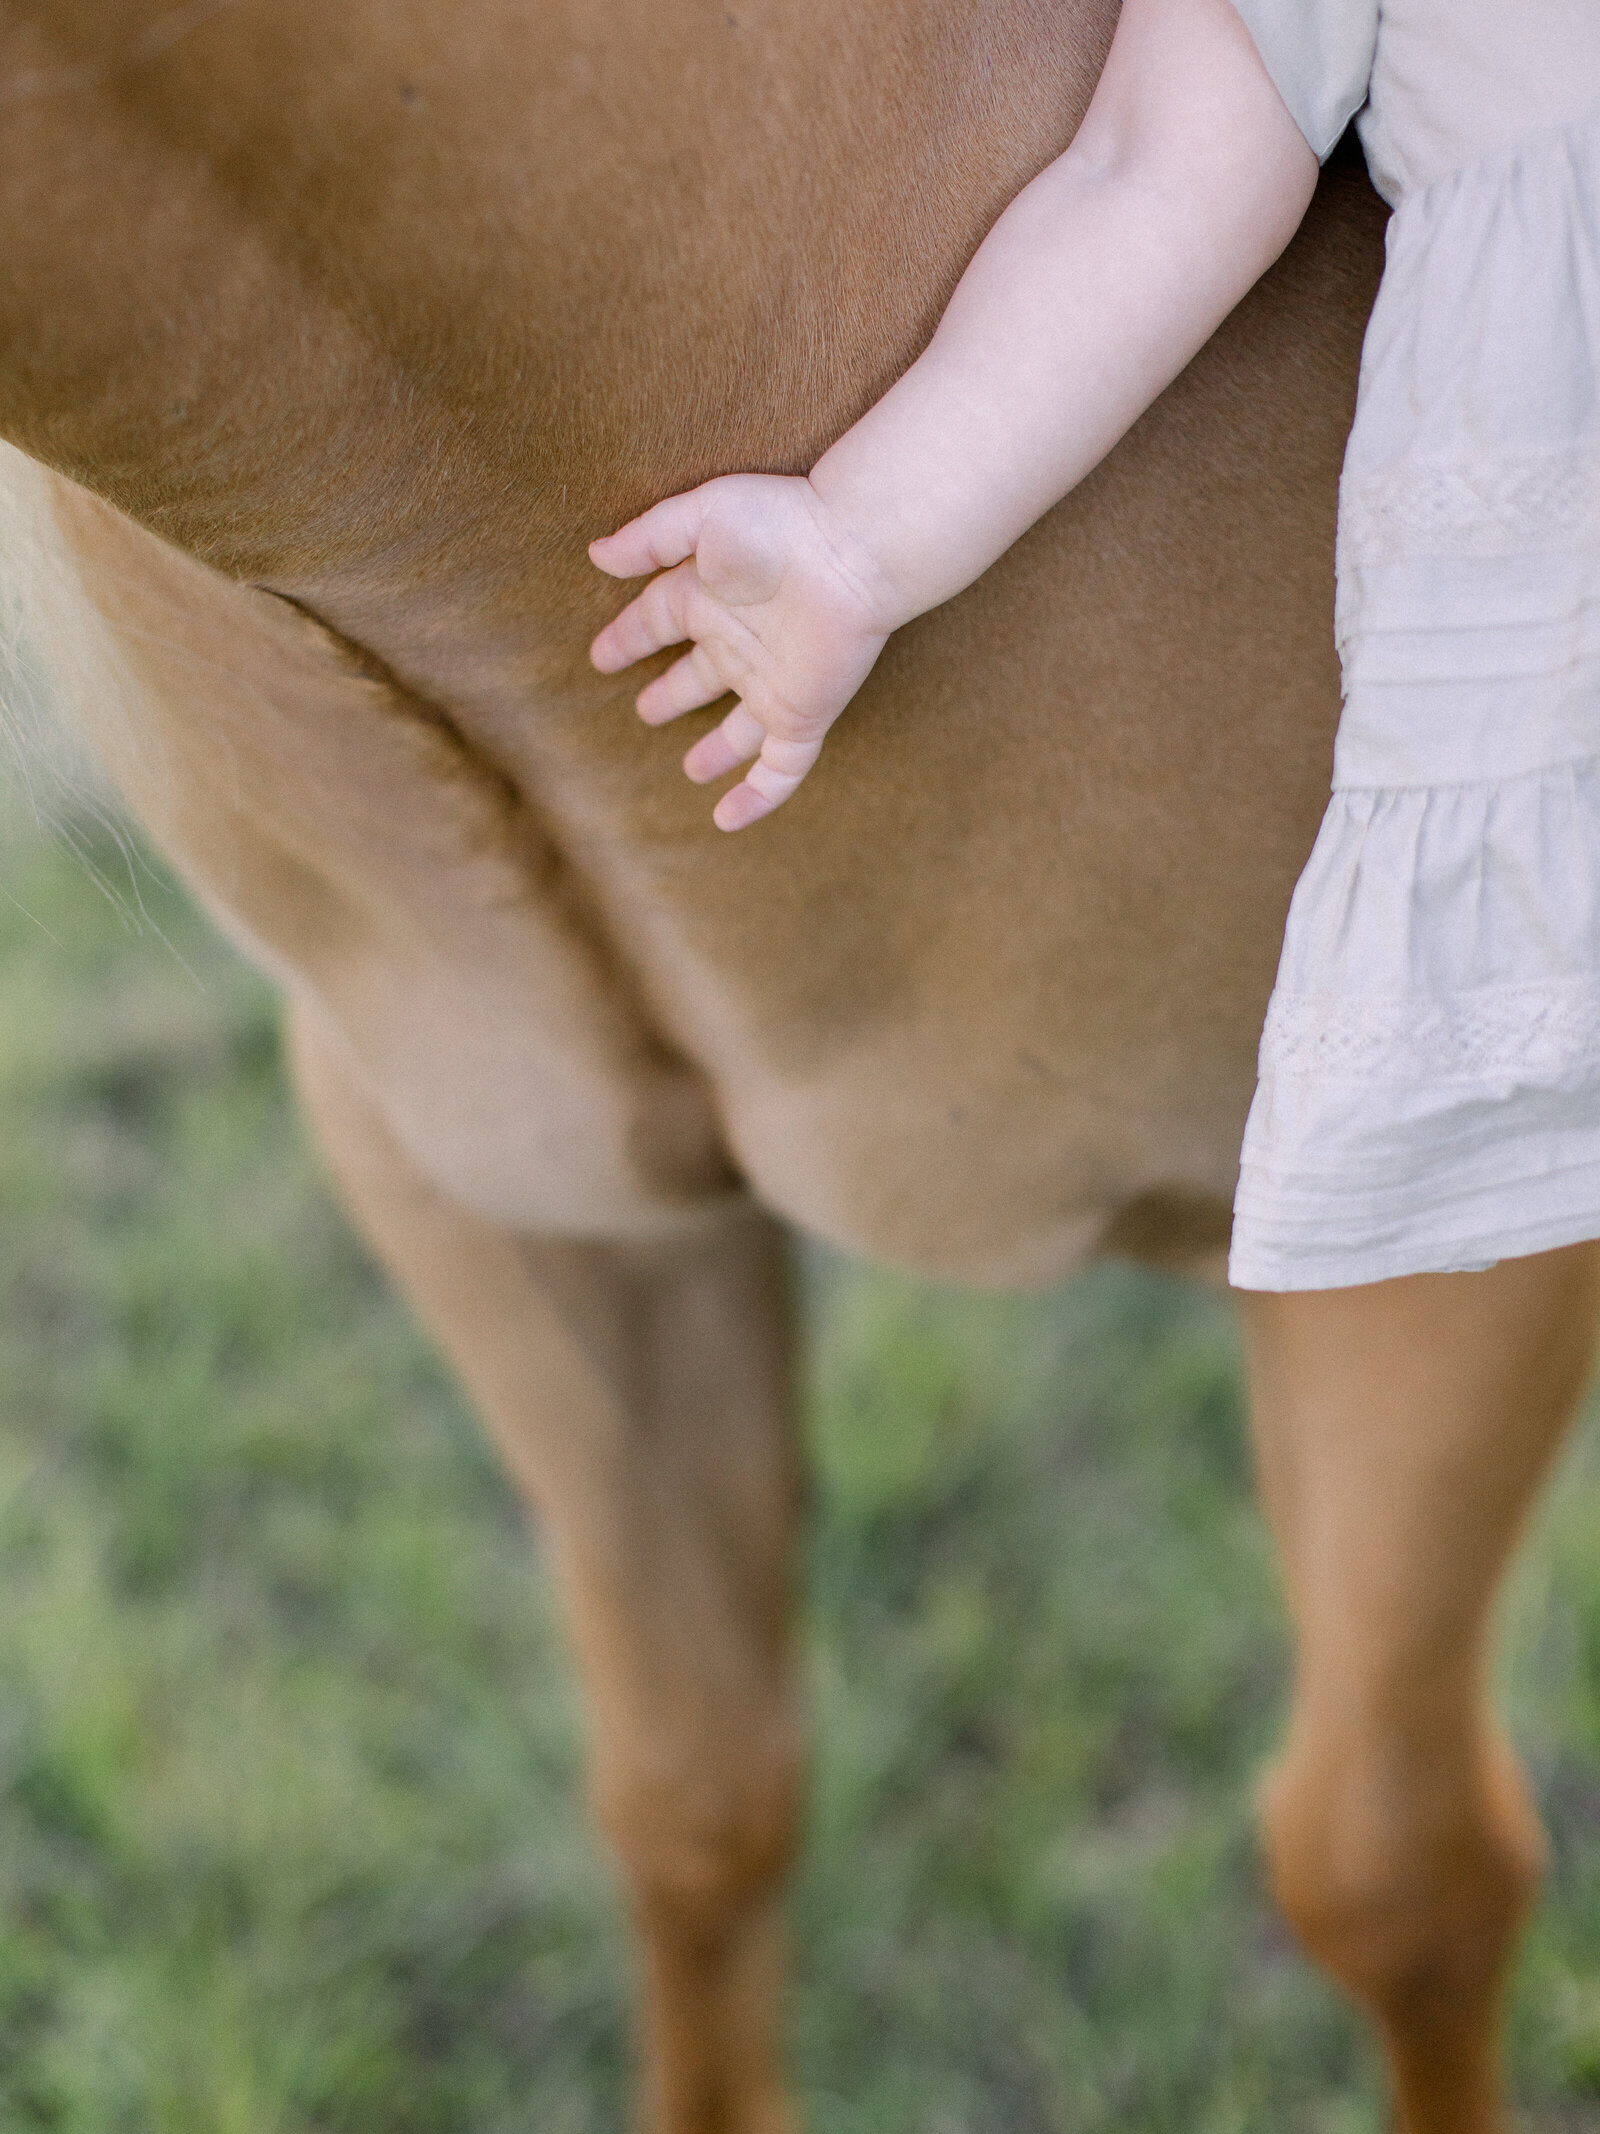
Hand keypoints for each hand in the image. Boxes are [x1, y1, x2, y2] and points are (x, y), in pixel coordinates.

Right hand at [589, 473, 900, 829]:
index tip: (602, 656)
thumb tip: (597, 557)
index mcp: (708, 596)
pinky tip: (728, 821)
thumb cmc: (778, 525)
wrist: (852, 554)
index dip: (628, 639)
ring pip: (739, 731)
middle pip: (698, 678)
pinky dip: (755, 798)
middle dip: (671, 695)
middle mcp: (738, 644)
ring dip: (716, 751)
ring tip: (692, 771)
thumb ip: (648, 538)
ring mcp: (771, 685)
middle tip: (645, 712)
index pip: (656, 622)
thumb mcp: (699, 517)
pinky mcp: (801, 716)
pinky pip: (778, 770)